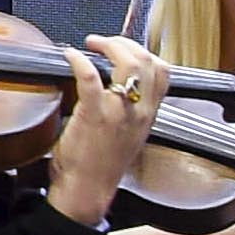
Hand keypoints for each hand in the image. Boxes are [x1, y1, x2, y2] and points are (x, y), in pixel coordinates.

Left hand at [44, 31, 173, 223]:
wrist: (87, 191)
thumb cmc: (100, 167)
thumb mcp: (128, 136)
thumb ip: (129, 113)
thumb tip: (117, 89)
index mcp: (147, 116)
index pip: (163, 72)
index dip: (145, 52)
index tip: (126, 50)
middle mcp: (138, 112)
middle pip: (147, 61)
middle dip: (124, 43)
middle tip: (105, 43)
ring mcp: (118, 113)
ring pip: (129, 64)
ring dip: (109, 46)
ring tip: (92, 45)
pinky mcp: (94, 115)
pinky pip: (91, 77)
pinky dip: (79, 60)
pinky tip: (71, 55)